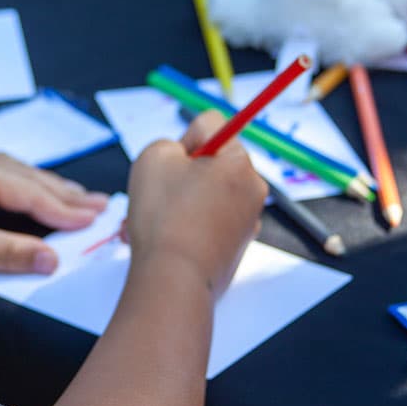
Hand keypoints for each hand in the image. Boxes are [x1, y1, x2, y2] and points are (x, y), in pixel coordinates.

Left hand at [0, 145, 108, 275]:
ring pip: (6, 174)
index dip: (67, 207)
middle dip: (63, 190)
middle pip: (24, 174)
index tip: (101, 218)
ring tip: (69, 198)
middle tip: (100, 203)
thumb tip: (55, 258)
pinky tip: (18, 196)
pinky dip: (14, 189)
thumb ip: (7, 251)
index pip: (31, 189)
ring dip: (40, 187)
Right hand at [124, 113, 267, 300]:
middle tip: (160, 194)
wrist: (174, 280)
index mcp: (239, 162)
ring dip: (181, 202)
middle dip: (183, 175)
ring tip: (155, 221)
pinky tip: (166, 239)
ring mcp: (246, 221)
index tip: (173, 165)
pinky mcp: (235, 247)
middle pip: (212, 164)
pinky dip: (188, 225)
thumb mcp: (154, 156)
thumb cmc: (165, 217)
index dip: (185, 140)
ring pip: (207, 195)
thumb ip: (170, 143)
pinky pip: (209, 223)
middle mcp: (252, 189)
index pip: (213, 125)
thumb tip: (181, 155)